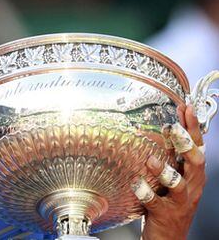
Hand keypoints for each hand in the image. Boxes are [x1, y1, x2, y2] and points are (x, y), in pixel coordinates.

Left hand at [133, 104, 205, 239]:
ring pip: (179, 185)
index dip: (193, 127)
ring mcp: (178, 202)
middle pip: (196, 163)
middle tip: (173, 127)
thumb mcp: (174, 178)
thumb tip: (166, 130)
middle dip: (186, 144)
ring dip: (165, 170)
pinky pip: (156, 203)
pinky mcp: (164, 214)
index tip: (186, 107)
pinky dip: (146, 192)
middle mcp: (191, 187)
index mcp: (193, 176)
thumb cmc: (169, 204)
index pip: (197, 147)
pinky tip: (137, 184)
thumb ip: (172, 157)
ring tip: (151, 159)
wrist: (169, 238)